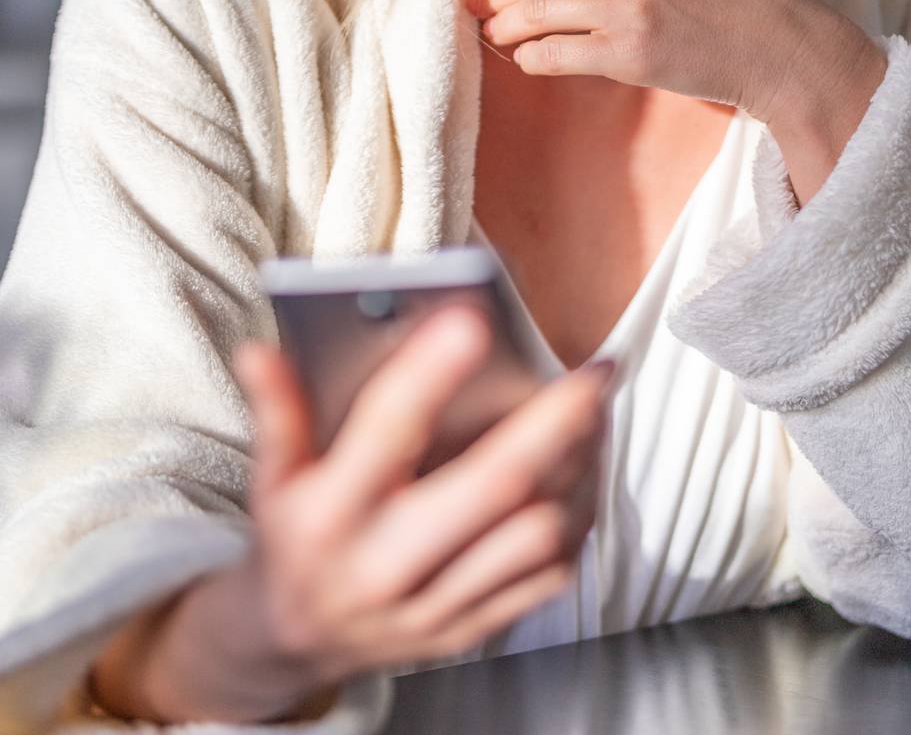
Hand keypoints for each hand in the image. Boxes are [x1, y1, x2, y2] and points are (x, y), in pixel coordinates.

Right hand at [231, 306, 611, 684]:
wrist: (295, 643)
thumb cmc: (295, 537)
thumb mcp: (271, 476)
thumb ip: (277, 412)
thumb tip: (260, 350)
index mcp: (329, 514)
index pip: (386, 433)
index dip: (429, 374)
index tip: (472, 319)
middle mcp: (385, 563)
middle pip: (493, 486)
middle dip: (555, 423)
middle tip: (596, 372)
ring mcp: (433, 605)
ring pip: (534, 534)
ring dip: (579, 469)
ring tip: (598, 413)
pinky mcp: (470, 629)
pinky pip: (546, 578)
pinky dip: (577, 521)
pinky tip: (584, 474)